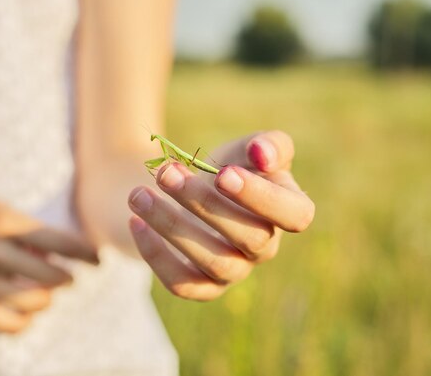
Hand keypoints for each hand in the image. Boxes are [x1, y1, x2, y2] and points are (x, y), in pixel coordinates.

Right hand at [0, 225, 97, 332]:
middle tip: (70, 274)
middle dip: (68, 276)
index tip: (98, 259)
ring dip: (49, 296)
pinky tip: (28, 309)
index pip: (61, 242)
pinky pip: (10, 324)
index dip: (86, 253)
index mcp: (2, 222)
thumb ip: (25, 229)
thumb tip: (58, 252)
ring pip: (36, 302)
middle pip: (53, 275)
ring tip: (48, 289)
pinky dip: (27, 319)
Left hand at [127, 130, 314, 300]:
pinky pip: (183, 284)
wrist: (195, 189)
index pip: (294, 215)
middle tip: (166, 172)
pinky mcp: (203, 285)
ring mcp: (235, 270)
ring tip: (138, 195)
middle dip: (204, 203)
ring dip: (172, 226)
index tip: (223, 173)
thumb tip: (262, 154)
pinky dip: (156, 256)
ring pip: (214, 262)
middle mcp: (265, 247)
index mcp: (288, 210)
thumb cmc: (230, 166)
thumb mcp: (249, 147)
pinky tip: (135, 221)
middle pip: (250, 238)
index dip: (262, 198)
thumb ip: (267, 144)